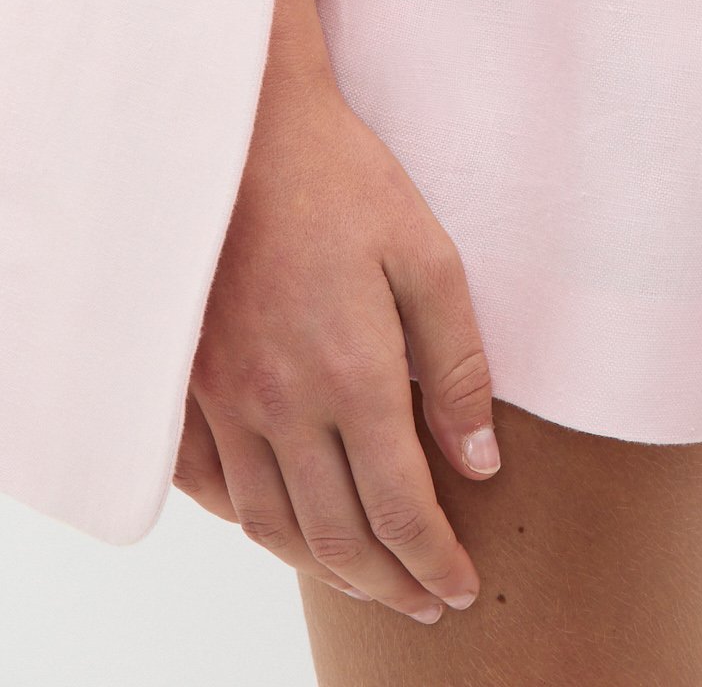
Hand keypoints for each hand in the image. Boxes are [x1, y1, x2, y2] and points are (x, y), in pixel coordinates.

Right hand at [175, 52, 500, 623]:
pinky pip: (210, 487)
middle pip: (336, 536)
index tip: (462, 586)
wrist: (248, 134)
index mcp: (352, 376)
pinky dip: (249, 524)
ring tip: (368, 579)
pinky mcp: (187, 384)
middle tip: (426, 602)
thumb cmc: (347, 183)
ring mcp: (225, 400)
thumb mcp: (428, 256)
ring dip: (324, 568)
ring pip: (270, 525)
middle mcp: (282, 405)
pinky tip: (280, 527)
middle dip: (388, 583)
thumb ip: (456, 364)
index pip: (400, 508)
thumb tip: (480, 462)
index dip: (434, 561)